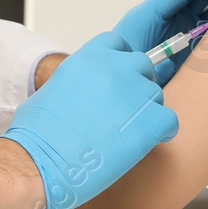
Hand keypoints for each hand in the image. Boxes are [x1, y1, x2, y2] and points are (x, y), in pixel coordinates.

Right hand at [2, 30, 178, 208]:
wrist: (40, 163)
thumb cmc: (37, 135)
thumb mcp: (51, 90)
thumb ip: (77, 81)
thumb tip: (85, 92)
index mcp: (89, 57)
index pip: (119, 45)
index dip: (120, 65)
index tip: (116, 82)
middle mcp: (115, 68)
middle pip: (143, 66)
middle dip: (136, 86)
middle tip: (123, 112)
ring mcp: (135, 93)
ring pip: (157, 94)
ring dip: (147, 111)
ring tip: (126, 134)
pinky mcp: (151, 122)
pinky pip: (170, 121)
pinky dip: (162, 133)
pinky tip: (144, 144)